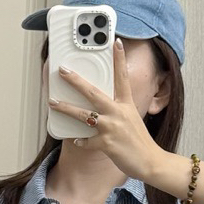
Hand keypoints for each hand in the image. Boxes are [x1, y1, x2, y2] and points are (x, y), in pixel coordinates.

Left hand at [49, 39, 165, 181]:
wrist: (150, 162)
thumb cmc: (139, 142)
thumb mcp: (132, 119)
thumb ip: (118, 111)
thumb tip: (99, 108)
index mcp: (126, 104)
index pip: (122, 76)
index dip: (119, 58)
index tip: (116, 42)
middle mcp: (118, 112)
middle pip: (93, 92)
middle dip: (76, 80)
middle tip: (63, 70)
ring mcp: (112, 128)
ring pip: (83, 115)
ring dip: (66, 108)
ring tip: (52, 102)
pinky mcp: (107, 144)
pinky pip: (87, 141)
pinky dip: (81, 141)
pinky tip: (77, 140)